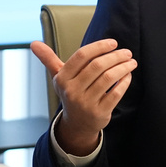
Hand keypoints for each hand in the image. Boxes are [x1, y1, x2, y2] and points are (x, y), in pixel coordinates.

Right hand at [31, 39, 136, 154]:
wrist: (76, 124)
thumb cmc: (71, 93)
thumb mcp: (58, 78)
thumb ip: (49, 59)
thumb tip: (33, 43)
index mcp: (62, 79)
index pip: (81, 56)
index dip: (99, 47)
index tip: (114, 43)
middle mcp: (72, 91)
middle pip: (97, 66)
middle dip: (116, 56)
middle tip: (127, 52)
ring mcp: (85, 103)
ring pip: (108, 78)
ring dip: (123, 67)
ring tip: (131, 62)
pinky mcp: (99, 112)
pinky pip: (116, 93)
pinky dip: (125, 81)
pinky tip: (128, 75)